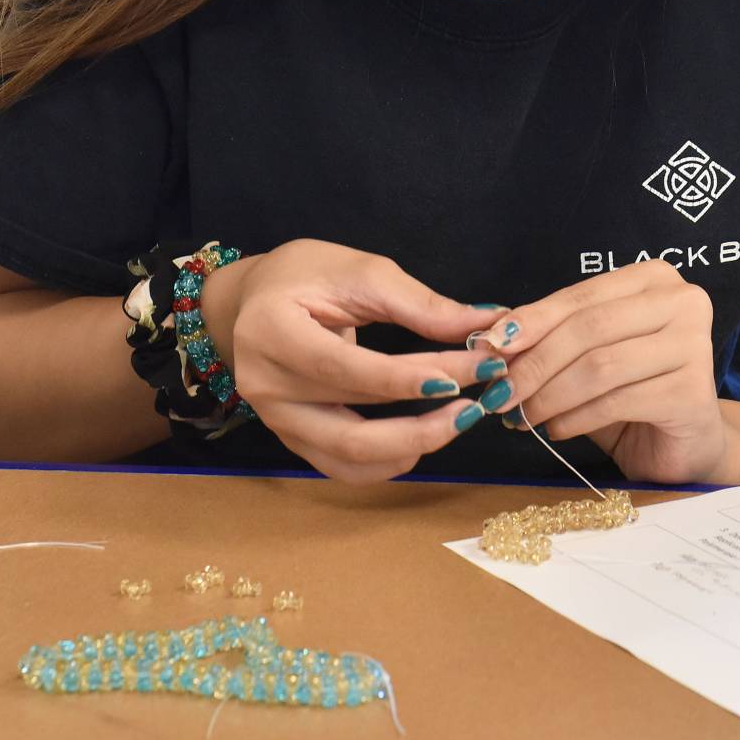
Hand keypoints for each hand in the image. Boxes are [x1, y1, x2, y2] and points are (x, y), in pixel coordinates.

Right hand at [199, 240, 499, 482]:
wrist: (252, 298)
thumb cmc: (304, 275)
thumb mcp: (359, 271)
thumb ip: (420, 304)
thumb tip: (487, 324)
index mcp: (272, 332)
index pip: (345, 369)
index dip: (406, 379)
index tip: (467, 373)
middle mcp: (264, 386)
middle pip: (352, 424)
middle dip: (426, 418)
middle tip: (481, 400)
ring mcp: (274, 420)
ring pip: (349, 457)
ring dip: (414, 446)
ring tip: (461, 418)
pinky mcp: (290, 438)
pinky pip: (341, 467)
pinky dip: (388, 462)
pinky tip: (423, 440)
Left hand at [477, 261, 731, 484]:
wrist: (685, 442)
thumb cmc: (632, 390)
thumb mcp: (587, 355)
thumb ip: (550, 338)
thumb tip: (490, 337)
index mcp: (654, 279)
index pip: (582, 295)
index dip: (532, 320)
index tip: (490, 346)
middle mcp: (683, 302)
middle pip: (589, 328)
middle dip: (535, 363)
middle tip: (500, 392)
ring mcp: (694, 345)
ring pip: (600, 367)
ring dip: (550, 395)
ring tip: (523, 416)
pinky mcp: (692, 393)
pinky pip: (616, 402)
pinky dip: (575, 418)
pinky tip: (556, 430)